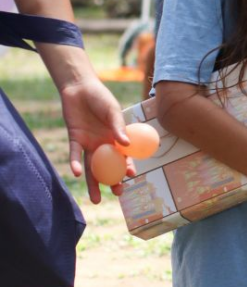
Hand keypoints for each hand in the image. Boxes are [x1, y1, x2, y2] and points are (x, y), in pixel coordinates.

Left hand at [58, 74, 131, 202]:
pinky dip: (76, 163)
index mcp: (117, 138)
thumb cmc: (101, 98)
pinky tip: (77, 173)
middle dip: (113, 182)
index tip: (131, 176)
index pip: (125, 157)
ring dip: (94, 183)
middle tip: (118, 193)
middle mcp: (104, 144)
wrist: (80, 87)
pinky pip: (75, 154)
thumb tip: (127, 143)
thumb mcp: (113, 111)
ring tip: (96, 200)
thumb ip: (118, 127)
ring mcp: (89, 144)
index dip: (128, 168)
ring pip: (92, 168)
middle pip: (109, 168)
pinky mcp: (75, 139)